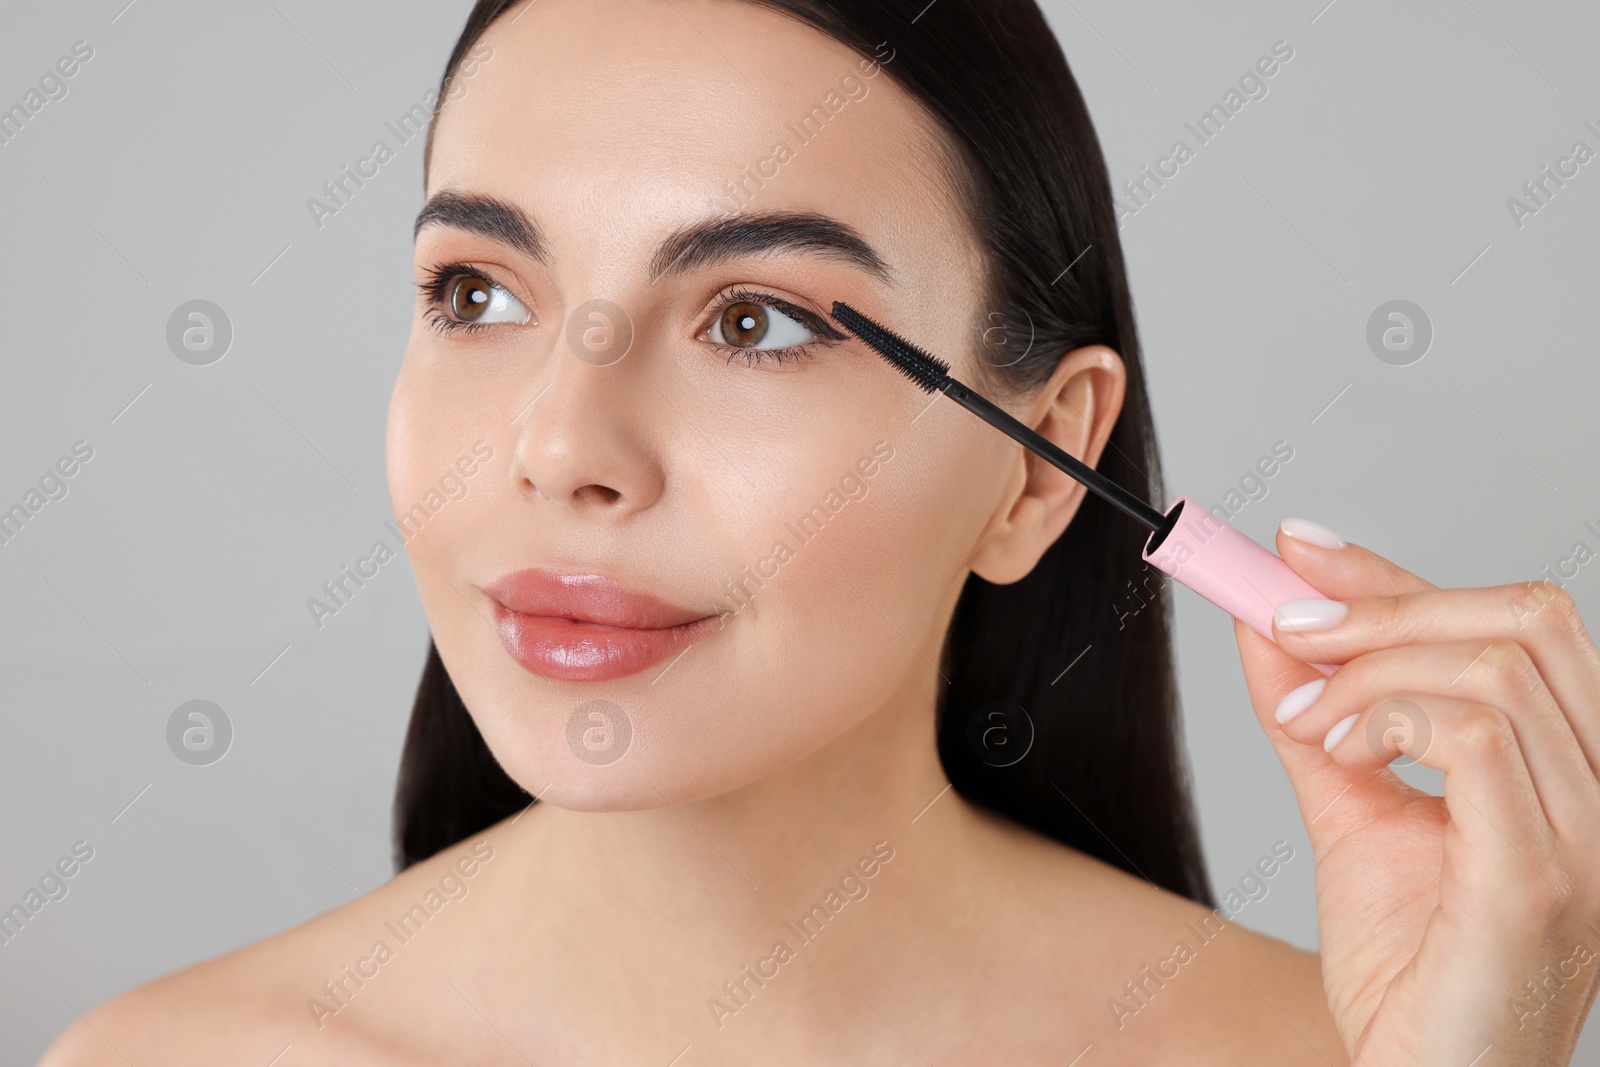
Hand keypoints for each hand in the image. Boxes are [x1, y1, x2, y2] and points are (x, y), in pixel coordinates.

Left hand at [1233, 517, 1599, 1065]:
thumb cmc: (1411, 962)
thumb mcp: (1351, 808)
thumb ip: (1316, 716)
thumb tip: (1263, 625)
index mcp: (1570, 760)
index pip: (1506, 619)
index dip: (1393, 572)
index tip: (1294, 548)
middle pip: (1521, 618)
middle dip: (1382, 604)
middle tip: (1284, 629)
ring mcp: (1587, 832)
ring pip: (1496, 665)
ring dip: (1370, 671)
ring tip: (1308, 722)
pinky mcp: (1542, 877)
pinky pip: (1481, 737)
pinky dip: (1391, 718)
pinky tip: (1339, 751)